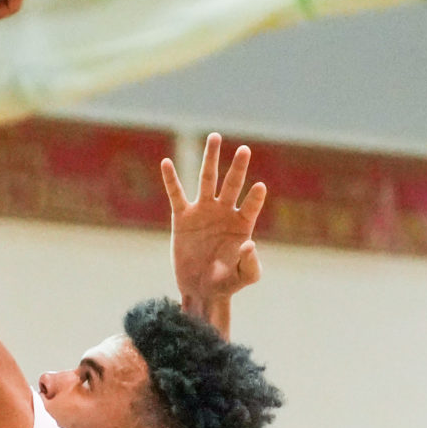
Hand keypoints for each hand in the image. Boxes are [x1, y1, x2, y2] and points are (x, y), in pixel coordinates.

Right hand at [162, 134, 266, 324]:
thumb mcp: (243, 277)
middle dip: (238, 167)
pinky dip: (171, 179)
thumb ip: (250, 264)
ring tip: (215, 137)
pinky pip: (176, 194)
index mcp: (242, 223)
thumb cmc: (226, 284)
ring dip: (211, 159)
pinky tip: (166, 162)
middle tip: (245, 150)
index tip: (259, 187)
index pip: (251, 205)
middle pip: (232, 184)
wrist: (200, 290)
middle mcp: (224, 212)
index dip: (255, 197)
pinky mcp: (182, 217)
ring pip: (208, 179)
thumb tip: (250, 244)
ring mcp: (203, 211)